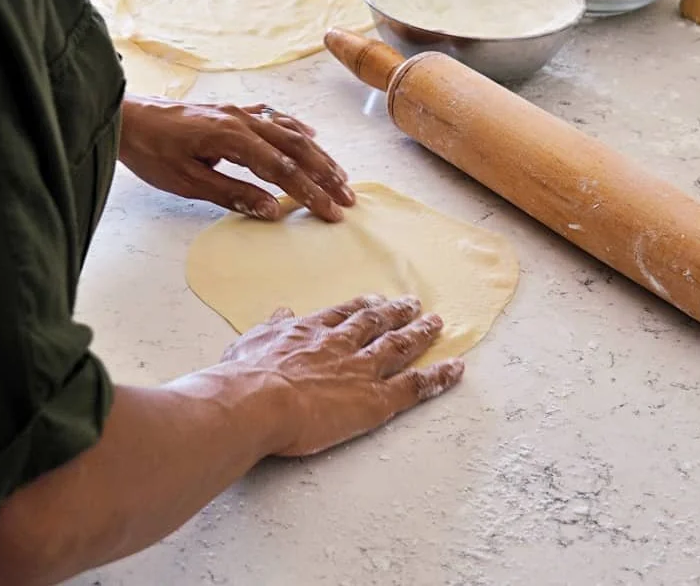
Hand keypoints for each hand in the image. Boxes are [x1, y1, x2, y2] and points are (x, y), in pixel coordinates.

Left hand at [119, 95, 355, 221]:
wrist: (125, 118)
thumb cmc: (150, 152)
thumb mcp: (188, 181)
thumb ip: (233, 194)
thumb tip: (273, 210)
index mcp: (232, 138)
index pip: (283, 170)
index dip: (311, 193)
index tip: (331, 212)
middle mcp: (243, 121)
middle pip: (296, 149)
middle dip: (325, 175)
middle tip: (347, 198)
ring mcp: (239, 113)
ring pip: (290, 132)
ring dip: (317, 155)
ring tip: (340, 175)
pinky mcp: (232, 112)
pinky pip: (274, 117)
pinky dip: (296, 128)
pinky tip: (310, 138)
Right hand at [223, 295, 464, 456]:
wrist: (255, 400)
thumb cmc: (244, 377)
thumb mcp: (250, 342)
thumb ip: (270, 328)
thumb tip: (281, 313)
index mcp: (311, 332)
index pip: (343, 314)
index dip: (362, 307)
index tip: (375, 300)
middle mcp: (342, 345)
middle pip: (377, 324)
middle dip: (397, 313)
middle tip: (414, 303)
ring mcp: (362, 370)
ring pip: (400, 347)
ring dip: (421, 333)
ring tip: (437, 324)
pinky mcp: (376, 399)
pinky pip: (415, 386)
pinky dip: (438, 377)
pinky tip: (455, 369)